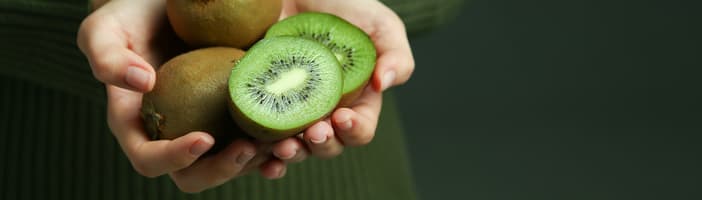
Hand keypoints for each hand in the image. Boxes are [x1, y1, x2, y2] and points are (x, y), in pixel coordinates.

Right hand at [77, 0, 268, 191]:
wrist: (167, 4)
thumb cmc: (131, 15)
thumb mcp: (106, 29)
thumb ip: (108, 58)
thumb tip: (141, 84)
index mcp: (137, 125)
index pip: (149, 159)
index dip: (174, 157)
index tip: (205, 138)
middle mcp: (173, 134)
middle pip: (194, 176)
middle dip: (223, 169)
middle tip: (250, 148)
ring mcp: (207, 127)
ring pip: (231, 165)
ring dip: (256, 163)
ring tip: (280, 144)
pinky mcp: (235, 115)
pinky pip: (256, 142)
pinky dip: (274, 146)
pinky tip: (293, 136)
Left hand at [268, 0, 413, 164]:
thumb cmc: (343, 5)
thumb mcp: (380, 23)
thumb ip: (396, 54)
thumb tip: (385, 83)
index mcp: (356, 101)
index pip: (359, 130)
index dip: (353, 131)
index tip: (342, 117)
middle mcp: (323, 112)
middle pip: (327, 146)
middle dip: (321, 145)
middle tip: (313, 131)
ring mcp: (290, 110)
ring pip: (294, 148)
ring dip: (291, 154)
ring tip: (284, 147)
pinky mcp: (259, 103)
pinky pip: (258, 138)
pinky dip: (256, 153)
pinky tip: (253, 150)